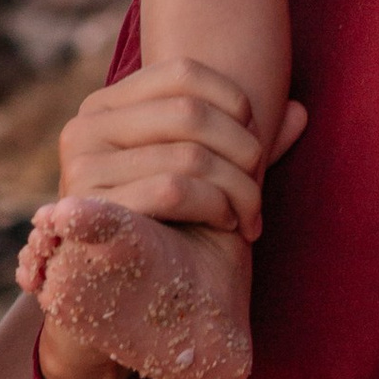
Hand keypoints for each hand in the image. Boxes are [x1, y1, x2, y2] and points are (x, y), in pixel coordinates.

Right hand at [56, 57, 305, 241]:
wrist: (138, 305)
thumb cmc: (179, 232)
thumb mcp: (208, 176)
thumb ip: (242, 142)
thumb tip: (299, 111)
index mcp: (105, 108)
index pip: (182, 72)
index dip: (234, 101)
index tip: (255, 144)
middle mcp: (83, 129)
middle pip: (190, 112)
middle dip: (243, 151)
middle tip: (258, 189)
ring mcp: (79, 169)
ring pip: (189, 155)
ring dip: (237, 188)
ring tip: (246, 214)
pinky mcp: (88, 210)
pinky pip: (172, 190)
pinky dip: (214, 206)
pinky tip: (226, 225)